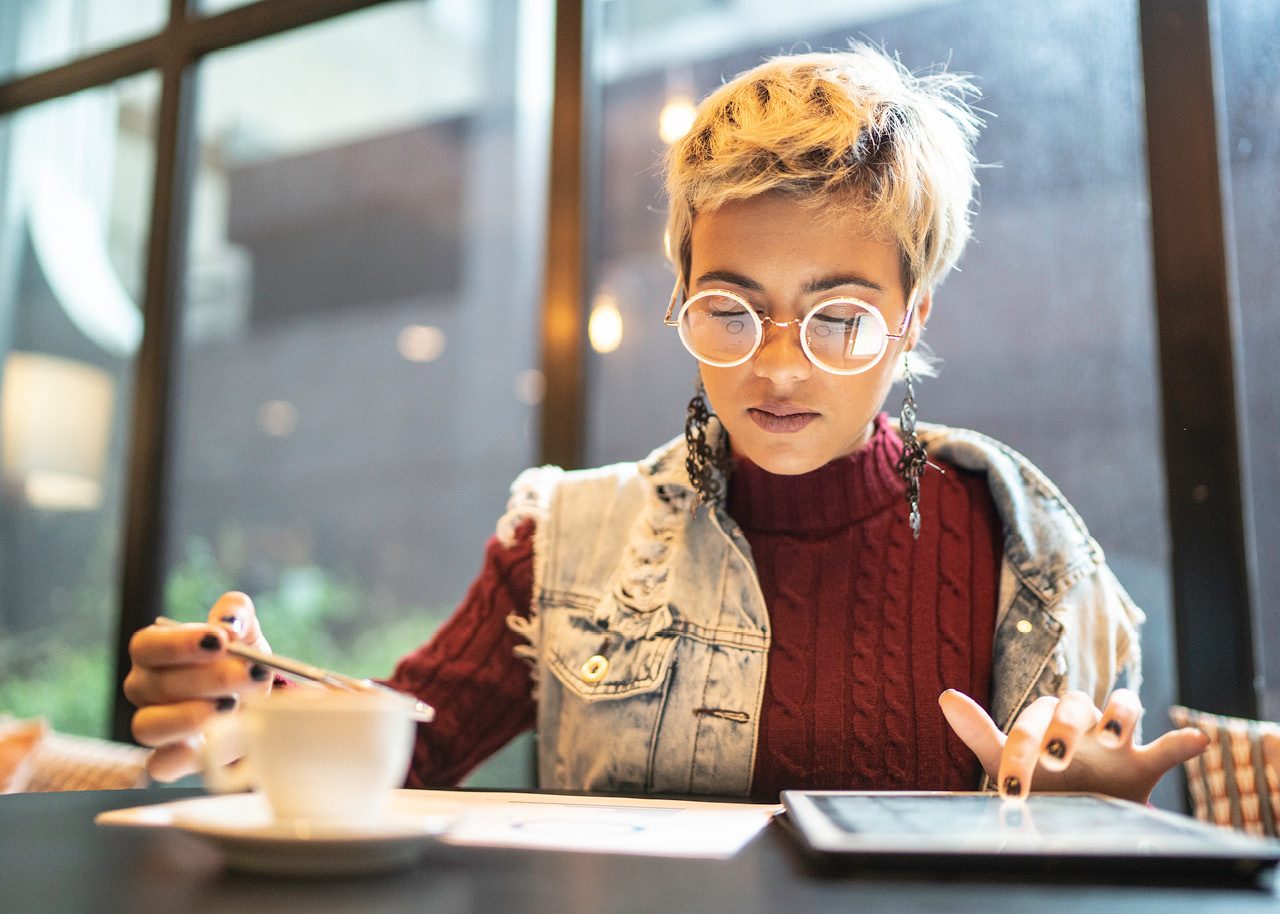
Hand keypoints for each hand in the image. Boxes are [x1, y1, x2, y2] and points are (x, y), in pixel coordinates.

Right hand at [125, 592, 273, 781]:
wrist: (259, 701)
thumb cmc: (240, 660)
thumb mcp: (245, 629)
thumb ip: (236, 612)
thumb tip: (228, 623)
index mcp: (154, 651)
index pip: (147, 646)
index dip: (180, 644)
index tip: (220, 641)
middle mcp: (144, 688)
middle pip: (156, 685)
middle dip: (209, 679)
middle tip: (250, 674)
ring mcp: (153, 725)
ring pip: (148, 726)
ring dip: (192, 716)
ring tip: (233, 706)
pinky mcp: (170, 758)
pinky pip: (160, 764)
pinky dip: (184, 756)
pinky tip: (213, 740)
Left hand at [939, 688, 1208, 803]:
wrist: (1071, 813)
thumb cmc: (1036, 779)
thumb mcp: (1005, 758)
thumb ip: (979, 731)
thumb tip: (945, 695)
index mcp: (1048, 717)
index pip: (1036, 715)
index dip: (1021, 746)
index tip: (1010, 786)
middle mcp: (1082, 722)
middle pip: (1079, 702)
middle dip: (1067, 725)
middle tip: (1055, 757)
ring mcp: (1116, 743)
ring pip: (1125, 705)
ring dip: (1119, 714)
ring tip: (1111, 736)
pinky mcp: (1144, 766)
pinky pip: (1168, 747)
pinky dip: (1183, 741)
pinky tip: (1196, 740)